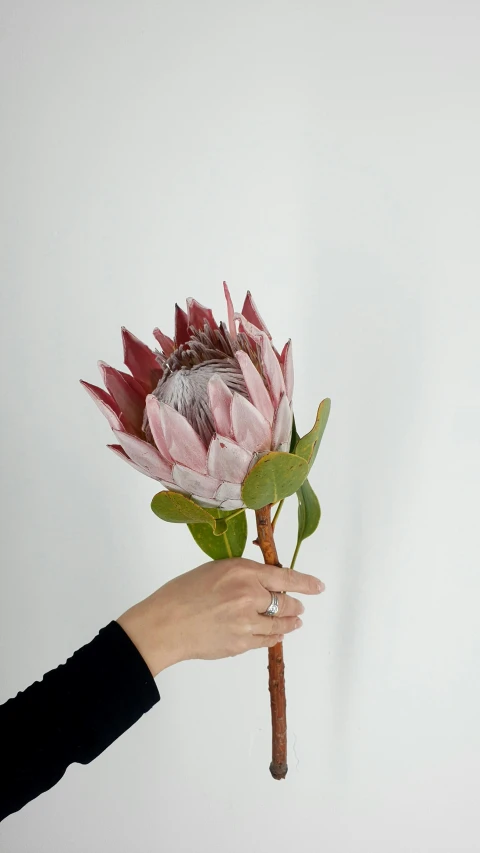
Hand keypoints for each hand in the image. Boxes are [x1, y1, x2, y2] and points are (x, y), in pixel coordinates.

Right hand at [117, 558, 324, 676]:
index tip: (318, 586)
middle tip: (299, 606)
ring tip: (295, 622)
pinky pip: (267, 641)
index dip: (305, 583)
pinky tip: (276, 635)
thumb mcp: (215, 570)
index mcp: (242, 571)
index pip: (284, 577)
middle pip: (286, 602)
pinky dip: (274, 637)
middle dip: (295, 605)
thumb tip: (265, 581)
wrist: (164, 625)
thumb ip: (242, 574)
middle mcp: (249, 595)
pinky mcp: (241, 644)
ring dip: (290, 623)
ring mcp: (246, 622)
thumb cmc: (182, 593)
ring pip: (281, 625)